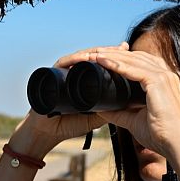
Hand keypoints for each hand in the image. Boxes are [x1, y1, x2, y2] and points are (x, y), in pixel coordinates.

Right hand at [10, 42, 129, 156]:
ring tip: (110, 51)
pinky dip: (76, 59)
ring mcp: (63, 71)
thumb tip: (129, 104)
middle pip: (93, 55)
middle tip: (124, 47)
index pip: (101, 62)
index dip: (115, 56)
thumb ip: (108, 109)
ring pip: (81, 55)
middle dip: (109, 50)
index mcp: (83, 77)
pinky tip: (87, 57)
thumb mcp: (95, 116)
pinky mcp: (52, 73)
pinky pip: (65, 62)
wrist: (48, 132)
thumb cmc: (69, 124)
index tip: (130, 51)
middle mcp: (73, 71)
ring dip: (96, 52)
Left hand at [90, 47, 179, 157]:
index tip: (102, 59)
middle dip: (113, 53)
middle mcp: (166, 75)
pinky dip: (116, 64)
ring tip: (93, 54)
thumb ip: (120, 113)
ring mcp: (164, 76)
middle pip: (135, 57)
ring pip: (133, 59)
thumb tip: (102, 109)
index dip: (121, 59)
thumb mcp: (135, 121)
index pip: (140, 63)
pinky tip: (102, 61)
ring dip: (111, 55)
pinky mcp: (158, 81)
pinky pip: (134, 69)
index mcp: (163, 82)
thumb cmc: (160, 135)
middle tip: (93, 53)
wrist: (176, 144)